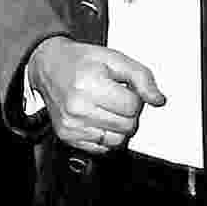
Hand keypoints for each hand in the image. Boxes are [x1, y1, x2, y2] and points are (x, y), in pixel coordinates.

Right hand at [27, 35, 165, 153]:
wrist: (48, 65)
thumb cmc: (80, 61)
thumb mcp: (113, 58)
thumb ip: (141, 77)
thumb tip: (158, 100)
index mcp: (88, 84)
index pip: (133, 106)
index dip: (134, 96)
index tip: (122, 89)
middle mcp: (76, 107)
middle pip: (127, 125)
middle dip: (127, 112)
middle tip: (114, 97)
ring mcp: (71, 124)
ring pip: (118, 140)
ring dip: (118, 126)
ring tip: (105, 108)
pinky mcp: (67, 136)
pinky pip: (102, 147)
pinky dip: (105, 135)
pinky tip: (96, 118)